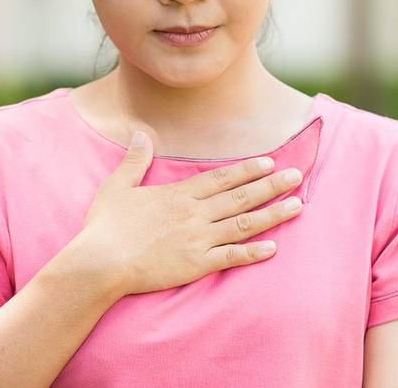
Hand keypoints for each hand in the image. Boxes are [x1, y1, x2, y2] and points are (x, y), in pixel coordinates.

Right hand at [76, 130, 302, 295]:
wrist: (99, 263)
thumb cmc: (104, 227)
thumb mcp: (116, 186)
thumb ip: (134, 160)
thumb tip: (140, 133)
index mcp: (178, 195)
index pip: (221, 178)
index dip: (248, 169)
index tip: (270, 162)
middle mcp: (194, 214)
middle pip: (240, 196)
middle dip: (272, 186)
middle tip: (298, 176)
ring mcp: (198, 239)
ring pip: (244, 224)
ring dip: (272, 214)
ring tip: (297, 205)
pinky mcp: (196, 264)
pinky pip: (231, 257)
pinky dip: (253, 253)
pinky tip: (274, 248)